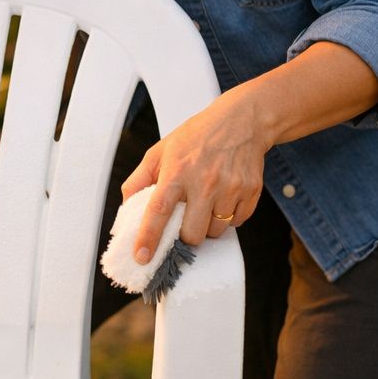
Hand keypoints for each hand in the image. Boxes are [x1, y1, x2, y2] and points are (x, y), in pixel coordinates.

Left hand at [120, 90, 272, 264]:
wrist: (241, 121)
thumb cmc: (196, 137)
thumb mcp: (160, 151)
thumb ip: (139, 180)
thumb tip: (126, 208)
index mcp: (176, 172)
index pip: (158, 211)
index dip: (148, 237)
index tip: (141, 257)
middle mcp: (204, 182)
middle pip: (191, 233)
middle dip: (184, 236)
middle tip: (183, 220)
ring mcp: (230, 188)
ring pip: (215, 232)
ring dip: (207, 227)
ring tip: (204, 203)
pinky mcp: (250, 192)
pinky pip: (237, 223)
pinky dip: (228, 218)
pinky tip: (222, 198)